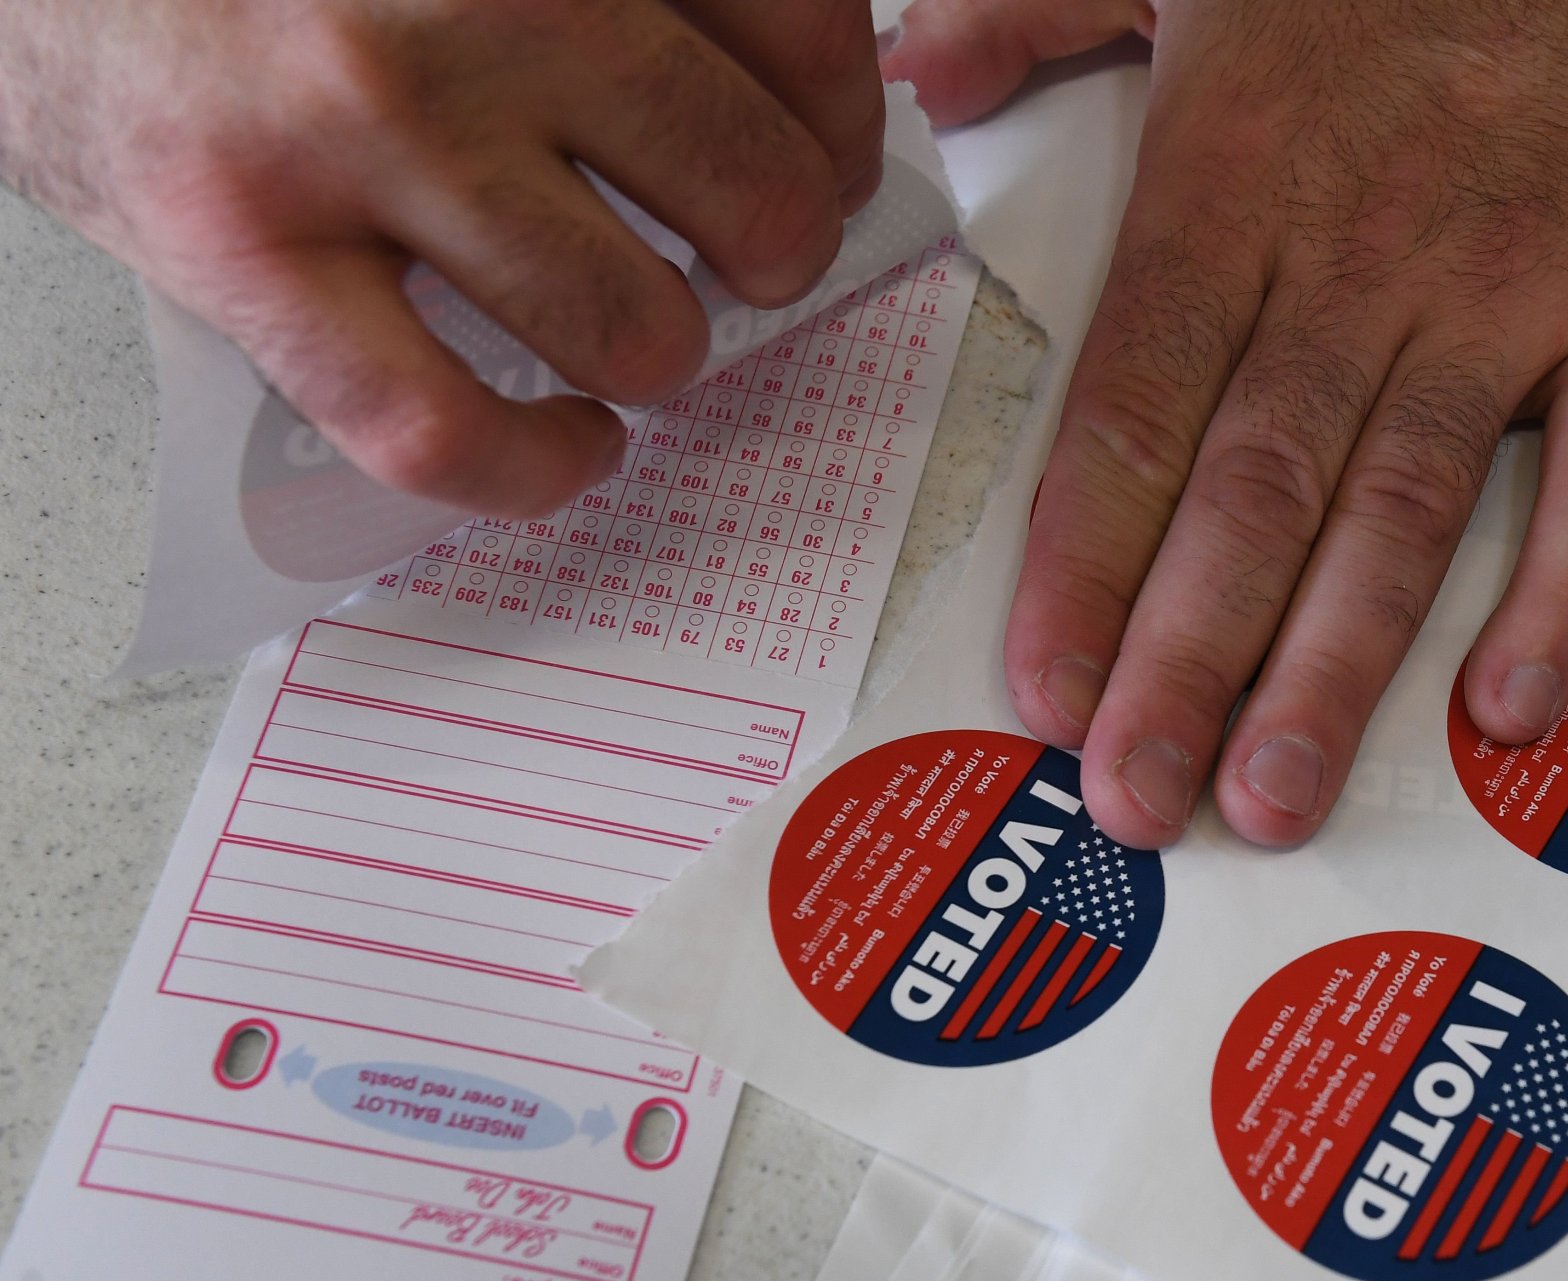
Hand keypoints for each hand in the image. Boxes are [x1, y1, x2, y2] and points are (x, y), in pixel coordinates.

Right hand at [0, 0, 885, 515]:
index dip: (841, 120)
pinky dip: (536, 467)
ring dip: (657, 353)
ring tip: (625, 324)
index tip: (820, 150)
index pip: (801, 29)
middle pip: (753, 188)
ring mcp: (354, 125)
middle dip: (776, 247)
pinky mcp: (243, 245)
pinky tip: (568, 442)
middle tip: (742, 249)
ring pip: (635, 326)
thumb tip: (796, 98)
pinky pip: (444, 428)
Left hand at [886, 0, 1567, 848]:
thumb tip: (919, 73)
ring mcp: (1506, 290)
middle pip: (1254, 488)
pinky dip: (1561, 586)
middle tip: (1135, 801)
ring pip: (1401, 503)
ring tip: (1276, 798)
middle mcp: (1360, 257)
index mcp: (1235, 180)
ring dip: (1336, 664)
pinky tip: (1505, 706)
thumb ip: (1044, 9)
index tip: (1042, 691)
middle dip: (1185, 658)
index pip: (1138, 403)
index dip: (1086, 558)